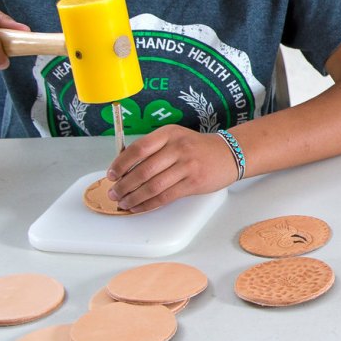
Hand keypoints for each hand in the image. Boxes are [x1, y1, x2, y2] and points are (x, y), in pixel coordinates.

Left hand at [105, 126, 240, 212]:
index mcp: (169, 134)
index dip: (121, 164)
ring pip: (152, 186)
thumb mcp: (176, 138)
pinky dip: (148, 204)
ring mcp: (187, 165)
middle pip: (143, 170)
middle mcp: (178, 148)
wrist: (228, 154)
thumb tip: (124, 169)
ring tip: (123, 203)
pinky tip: (139, 207)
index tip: (111, 175)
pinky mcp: (193, 183)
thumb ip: (153, 149)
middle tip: (114, 193)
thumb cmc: (197, 148)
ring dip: (134, 197)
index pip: (138, 149)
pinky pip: (165, 197)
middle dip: (124, 185)